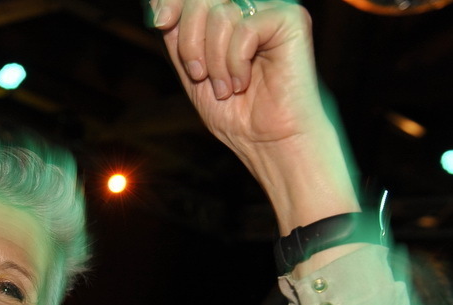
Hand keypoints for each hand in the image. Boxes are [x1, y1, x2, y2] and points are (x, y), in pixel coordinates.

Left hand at [154, 0, 323, 160]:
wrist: (268, 142)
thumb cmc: (235, 113)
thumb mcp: (194, 73)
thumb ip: (179, 39)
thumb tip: (160, 8)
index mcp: (229, 17)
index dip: (173, 1)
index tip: (161, 22)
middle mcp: (251, 8)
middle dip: (190, 41)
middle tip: (198, 75)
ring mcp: (272, 12)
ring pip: (221, 15)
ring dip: (214, 61)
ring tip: (226, 88)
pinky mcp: (292, 20)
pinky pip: (245, 29)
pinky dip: (236, 62)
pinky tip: (244, 83)